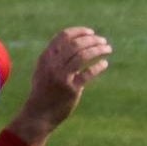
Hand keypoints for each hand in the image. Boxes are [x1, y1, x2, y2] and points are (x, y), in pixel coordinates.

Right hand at [8, 26, 111, 145]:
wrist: (39, 114)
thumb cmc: (42, 92)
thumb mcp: (42, 70)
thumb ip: (53, 57)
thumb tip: (70, 44)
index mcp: (46, 58)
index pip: (63, 36)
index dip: (79, 31)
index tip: (91, 33)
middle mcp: (53, 65)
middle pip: (76, 44)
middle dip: (92, 40)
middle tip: (103, 41)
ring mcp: (62, 77)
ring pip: (83, 56)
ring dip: (98, 49)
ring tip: (108, 48)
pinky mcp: (71, 90)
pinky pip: (88, 74)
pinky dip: (98, 67)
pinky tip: (104, 64)